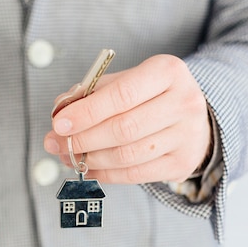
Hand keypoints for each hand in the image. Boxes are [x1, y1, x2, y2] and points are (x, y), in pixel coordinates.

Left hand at [44, 54, 211, 183]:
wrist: (191, 117)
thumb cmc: (150, 96)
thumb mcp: (127, 81)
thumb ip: (93, 92)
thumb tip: (61, 111)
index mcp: (168, 72)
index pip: (122, 95)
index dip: (86, 112)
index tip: (59, 123)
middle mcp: (184, 102)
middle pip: (124, 129)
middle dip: (83, 139)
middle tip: (56, 143)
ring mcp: (187, 136)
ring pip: (127, 155)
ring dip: (91, 159)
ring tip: (69, 156)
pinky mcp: (183, 163)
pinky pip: (136, 174)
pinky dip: (106, 174)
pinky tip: (89, 169)